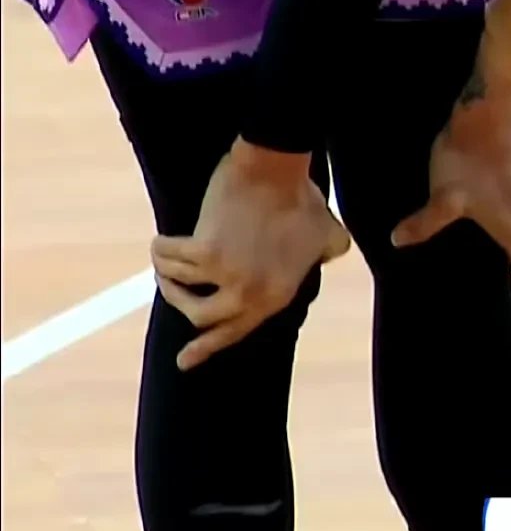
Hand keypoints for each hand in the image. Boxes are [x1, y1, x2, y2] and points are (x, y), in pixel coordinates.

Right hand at [151, 143, 350, 369]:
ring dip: (169, 271)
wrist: (276, 169)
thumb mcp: (329, 233)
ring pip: (179, 283)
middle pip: (201, 317)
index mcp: (277, 295)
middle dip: (181, 303)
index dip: (209, 347)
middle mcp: (251, 293)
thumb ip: (329, 250)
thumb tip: (331, 253)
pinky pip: (169, 257)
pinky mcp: (204, 251)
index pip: (237, 331)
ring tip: (167, 256)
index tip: (185, 360)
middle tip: (169, 293)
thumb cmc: (302, 197)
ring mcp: (227, 274)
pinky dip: (161, 249)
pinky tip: (160, 242)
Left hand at [393, 100, 510, 262]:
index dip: (490, 246)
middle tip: (478, 206)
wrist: (490, 115)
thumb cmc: (465, 163)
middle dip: (504, 224)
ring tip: (491, 186)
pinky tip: (506, 170)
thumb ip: (423, 225)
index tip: (474, 232)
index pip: (508, 257)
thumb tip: (396, 241)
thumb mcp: (442, 196)